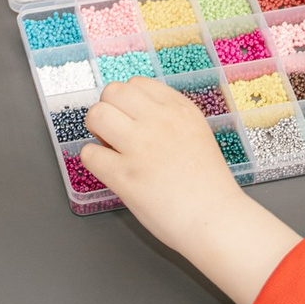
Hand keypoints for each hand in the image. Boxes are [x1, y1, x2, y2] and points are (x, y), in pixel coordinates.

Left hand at [83, 80, 304, 303]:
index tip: (132, 119)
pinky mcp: (125, 176)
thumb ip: (169, 119)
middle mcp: (159, 121)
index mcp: (180, 110)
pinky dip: (94, 161)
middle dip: (109, 110)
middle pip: (112, 92)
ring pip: (96, 115)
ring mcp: (140, 147)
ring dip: (97, 131)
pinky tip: (110, 170)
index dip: (128, 101)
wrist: (215, 220)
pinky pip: (89, 154)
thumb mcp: (196, 134)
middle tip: (115, 133)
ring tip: (110, 148)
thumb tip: (133, 113)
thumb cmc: (208, 185)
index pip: (137, 83)